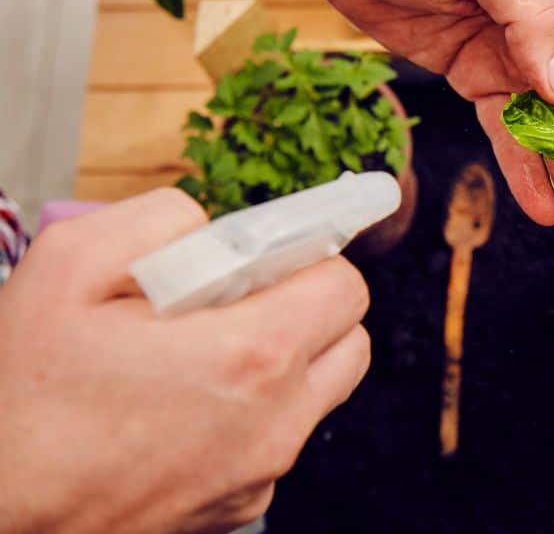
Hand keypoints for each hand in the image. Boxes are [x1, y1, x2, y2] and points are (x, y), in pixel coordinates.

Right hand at [0, 190, 369, 533]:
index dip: (307, 258)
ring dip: (288, 360)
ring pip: (322, 392)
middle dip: (307, 306)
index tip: (270, 257)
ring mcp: (260, 471)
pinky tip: (185, 403)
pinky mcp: (237, 505)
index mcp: (250, 357)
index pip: (343, 285)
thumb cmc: (18, 401)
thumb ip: (159, 220)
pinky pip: (278, 438)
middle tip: (238, 298)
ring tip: (208, 349)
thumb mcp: (67, 267)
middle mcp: (274, 422)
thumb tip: (210, 226)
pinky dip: (255, 412)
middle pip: (348, 339)